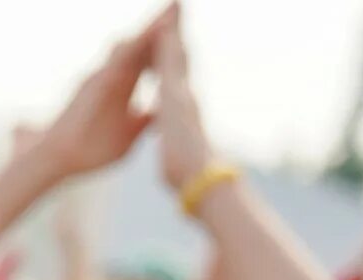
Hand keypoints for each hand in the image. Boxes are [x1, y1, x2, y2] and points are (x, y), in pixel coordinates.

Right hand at [31, 8, 164, 181]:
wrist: (60, 160)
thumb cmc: (90, 150)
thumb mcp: (128, 135)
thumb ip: (144, 121)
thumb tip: (161, 114)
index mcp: (125, 86)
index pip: (151, 57)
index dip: (166, 40)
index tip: (183, 21)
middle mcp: (116, 76)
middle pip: (143, 44)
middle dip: (160, 22)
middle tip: (177, 1)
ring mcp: (106, 76)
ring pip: (133, 46)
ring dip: (151, 28)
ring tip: (171, 8)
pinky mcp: (99, 83)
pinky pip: (122, 59)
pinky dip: (137, 45)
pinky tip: (152, 32)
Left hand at [151, 4, 214, 191]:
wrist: (200, 180)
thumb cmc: (188, 175)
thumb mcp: (179, 153)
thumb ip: (181, 143)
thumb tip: (184, 151)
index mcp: (180, 111)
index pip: (173, 79)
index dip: (170, 61)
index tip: (166, 43)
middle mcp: (184, 98)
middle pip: (178, 59)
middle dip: (174, 35)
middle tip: (174, 11)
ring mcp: (182, 94)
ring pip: (176, 54)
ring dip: (174, 29)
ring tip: (174, 6)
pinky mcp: (176, 96)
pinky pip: (170, 63)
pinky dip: (168, 43)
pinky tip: (163, 26)